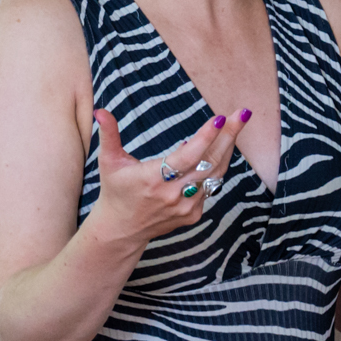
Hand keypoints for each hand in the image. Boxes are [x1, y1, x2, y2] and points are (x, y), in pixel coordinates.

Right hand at [88, 106, 247, 252]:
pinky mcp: (193, 214)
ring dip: (227, 150)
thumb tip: (101, 111)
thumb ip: (108, 135)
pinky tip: (213, 151)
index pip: (187, 157)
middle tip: (239, 115)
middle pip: (210, 163)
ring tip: (234, 127)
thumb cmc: (115, 190)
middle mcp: (173, 195)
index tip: (218, 119)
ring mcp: (186, 206)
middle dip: (228, 137)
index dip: (205, 138)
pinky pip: (210, 187)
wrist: (122, 228)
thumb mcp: (109, 161)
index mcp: (153, 179)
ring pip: (215, 175)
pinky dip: (214, 168)